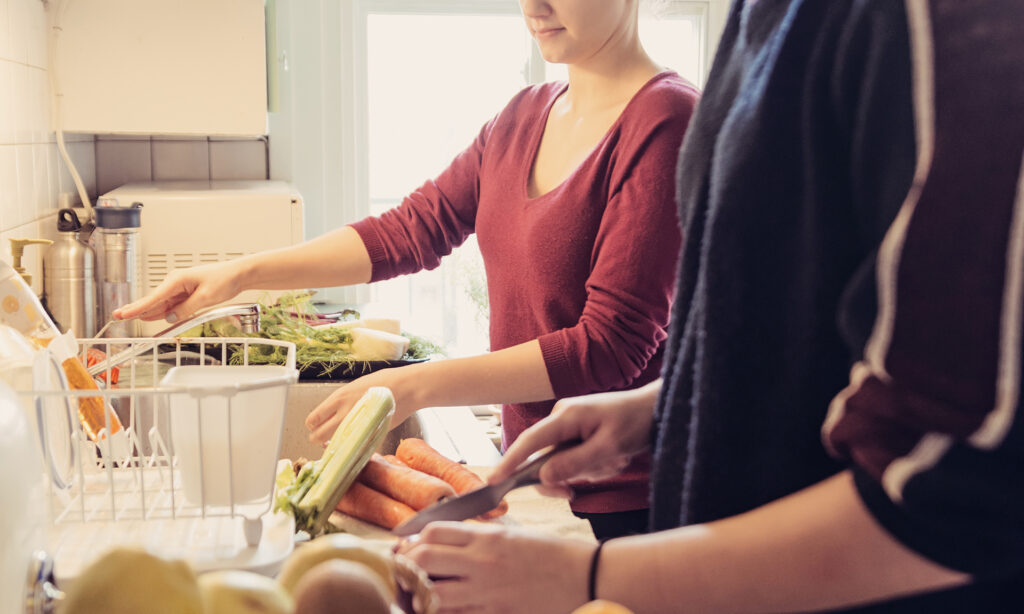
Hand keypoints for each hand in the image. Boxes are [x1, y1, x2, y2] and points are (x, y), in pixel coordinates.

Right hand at [112, 260, 244, 322]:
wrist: (238, 275)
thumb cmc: (224, 280)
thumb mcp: (206, 298)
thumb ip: (186, 309)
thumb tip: (170, 318)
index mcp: (177, 280)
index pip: (153, 298)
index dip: (137, 308)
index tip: (123, 314)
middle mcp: (175, 283)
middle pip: (153, 301)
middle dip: (136, 309)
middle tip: (118, 316)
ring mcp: (180, 288)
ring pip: (161, 305)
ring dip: (149, 313)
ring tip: (128, 317)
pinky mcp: (186, 294)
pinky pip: (171, 305)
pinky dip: (162, 312)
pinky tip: (151, 317)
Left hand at [304, 364, 420, 444]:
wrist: (407, 388)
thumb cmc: (384, 383)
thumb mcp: (356, 387)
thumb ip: (342, 402)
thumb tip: (331, 415)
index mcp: (339, 398)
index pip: (313, 419)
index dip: (313, 425)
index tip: (317, 426)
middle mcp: (344, 414)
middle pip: (317, 436)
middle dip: (318, 438)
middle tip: (324, 437)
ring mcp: (357, 426)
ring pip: (333, 445)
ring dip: (333, 445)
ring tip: (340, 441)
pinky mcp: (370, 436)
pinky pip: (354, 448)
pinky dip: (352, 449)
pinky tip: (356, 443)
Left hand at [396, 522, 593, 613]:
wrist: (589, 577)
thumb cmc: (555, 555)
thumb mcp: (514, 536)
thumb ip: (480, 539)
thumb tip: (447, 545)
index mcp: (488, 537)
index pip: (432, 532)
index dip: (413, 541)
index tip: (410, 549)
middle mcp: (482, 562)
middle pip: (422, 559)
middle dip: (406, 566)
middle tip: (406, 574)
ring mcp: (487, 593)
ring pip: (431, 595)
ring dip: (420, 596)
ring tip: (420, 596)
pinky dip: (444, 613)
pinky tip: (445, 610)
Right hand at [491, 380, 660, 496]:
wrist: (656, 408)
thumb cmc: (635, 422)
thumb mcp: (608, 448)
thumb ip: (574, 463)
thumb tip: (543, 477)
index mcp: (565, 417)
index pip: (529, 443)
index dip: (510, 462)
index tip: (494, 481)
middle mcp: (561, 418)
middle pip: (544, 459)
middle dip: (566, 475)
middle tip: (575, 492)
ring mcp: (569, 425)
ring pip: (563, 463)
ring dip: (588, 470)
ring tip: (614, 460)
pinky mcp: (579, 432)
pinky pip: (576, 459)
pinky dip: (594, 466)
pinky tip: (614, 457)